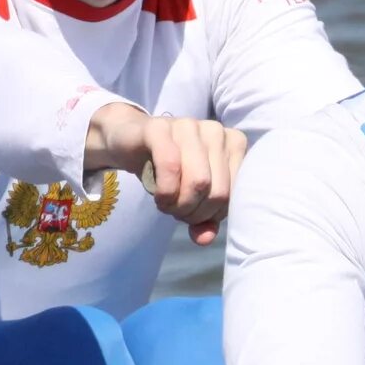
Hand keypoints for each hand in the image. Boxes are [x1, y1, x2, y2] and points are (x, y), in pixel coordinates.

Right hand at [85, 104, 246, 245]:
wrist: (130, 142)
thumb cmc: (169, 169)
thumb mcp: (191, 196)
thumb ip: (204, 219)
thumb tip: (206, 239)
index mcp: (234, 144)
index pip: (234, 194)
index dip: (212, 214)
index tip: (193, 214)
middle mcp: (216, 131)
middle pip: (217, 192)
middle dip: (194, 213)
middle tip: (176, 212)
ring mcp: (189, 125)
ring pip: (198, 182)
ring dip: (178, 205)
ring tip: (166, 204)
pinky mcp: (160, 127)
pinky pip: (171, 166)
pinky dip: (165, 191)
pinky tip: (158, 196)